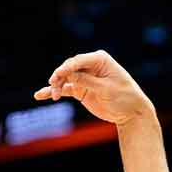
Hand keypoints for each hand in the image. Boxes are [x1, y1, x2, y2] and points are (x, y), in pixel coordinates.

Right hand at [33, 50, 154, 125]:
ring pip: (64, 78)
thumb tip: (68, 76)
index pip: (79, 60)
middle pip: (69, 68)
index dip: (67, 67)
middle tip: (54, 85)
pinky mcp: (80, 90)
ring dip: (56, 85)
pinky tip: (40, 95)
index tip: (58, 75)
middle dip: (60, 76)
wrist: (130, 112)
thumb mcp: (106, 89)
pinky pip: (64, 89)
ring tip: (53, 96)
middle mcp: (90, 66)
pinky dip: (54, 92)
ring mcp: (84, 78)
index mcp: (100, 59)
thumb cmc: (124, 96)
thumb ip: (87, 82)